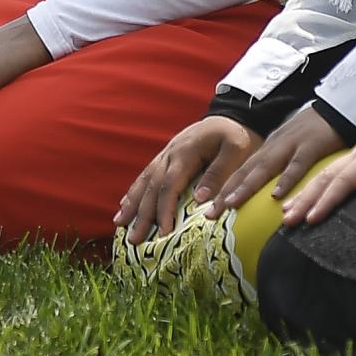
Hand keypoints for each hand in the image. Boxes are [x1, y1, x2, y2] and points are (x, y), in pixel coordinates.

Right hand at [117, 116, 259, 244]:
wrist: (232, 115)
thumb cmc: (236, 135)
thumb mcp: (236, 150)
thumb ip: (218, 173)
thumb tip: (199, 199)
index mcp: (187, 153)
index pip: (170, 185)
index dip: (164, 210)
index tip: (162, 233)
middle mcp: (171, 153)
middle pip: (152, 186)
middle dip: (142, 214)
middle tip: (133, 239)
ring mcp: (167, 154)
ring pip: (145, 180)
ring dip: (132, 203)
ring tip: (119, 224)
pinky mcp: (167, 156)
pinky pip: (147, 174)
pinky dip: (135, 190)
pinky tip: (125, 203)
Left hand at [214, 105, 348, 212]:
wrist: (340, 106)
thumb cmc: (317, 133)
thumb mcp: (292, 148)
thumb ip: (280, 167)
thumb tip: (268, 195)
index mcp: (270, 148)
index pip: (243, 170)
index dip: (225, 189)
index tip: (208, 209)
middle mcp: (276, 145)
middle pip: (247, 171)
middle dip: (226, 192)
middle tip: (209, 213)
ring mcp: (292, 144)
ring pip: (265, 167)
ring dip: (247, 186)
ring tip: (231, 204)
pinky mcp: (312, 145)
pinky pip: (298, 165)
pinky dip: (286, 180)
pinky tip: (276, 196)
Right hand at [278, 120, 355, 228]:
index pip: (346, 178)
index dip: (328, 199)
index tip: (313, 218)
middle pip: (326, 176)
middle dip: (306, 198)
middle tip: (288, 220)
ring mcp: (355, 155)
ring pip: (324, 175)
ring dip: (305, 194)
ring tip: (286, 214)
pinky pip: (330, 175)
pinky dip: (314, 189)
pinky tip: (304, 201)